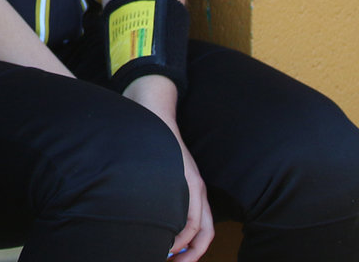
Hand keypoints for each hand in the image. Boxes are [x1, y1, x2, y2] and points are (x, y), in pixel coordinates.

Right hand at [122, 76, 213, 259]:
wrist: (153, 110)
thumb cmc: (153, 142)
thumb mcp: (164, 170)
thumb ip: (165, 191)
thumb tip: (155, 218)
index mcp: (194, 190)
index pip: (203, 229)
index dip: (195, 251)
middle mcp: (197, 188)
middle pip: (204, 232)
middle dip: (192, 254)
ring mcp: (190, 181)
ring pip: (196, 224)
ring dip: (184, 245)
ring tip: (167, 255)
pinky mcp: (183, 173)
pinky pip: (187, 208)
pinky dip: (179, 228)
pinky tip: (167, 234)